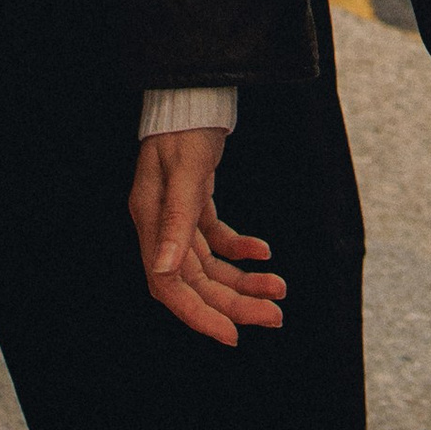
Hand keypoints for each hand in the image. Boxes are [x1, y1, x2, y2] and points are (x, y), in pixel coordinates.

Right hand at [129, 127, 288, 346]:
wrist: (194, 92)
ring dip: (244, 280)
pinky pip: (217, 241)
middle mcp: (160, 226)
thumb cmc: (186, 127)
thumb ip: (176, 222)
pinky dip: (241, 250)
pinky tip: (265, 253)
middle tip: (276, 316)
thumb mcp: (185, 173)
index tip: (232, 336)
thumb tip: (163, 270)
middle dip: (235, 303)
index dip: (199, 314)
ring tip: (280, 289)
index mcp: (151, 222)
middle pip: (196, 281)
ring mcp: (177, 217)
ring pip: (210, 266)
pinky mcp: (194, 205)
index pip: (170, 285)